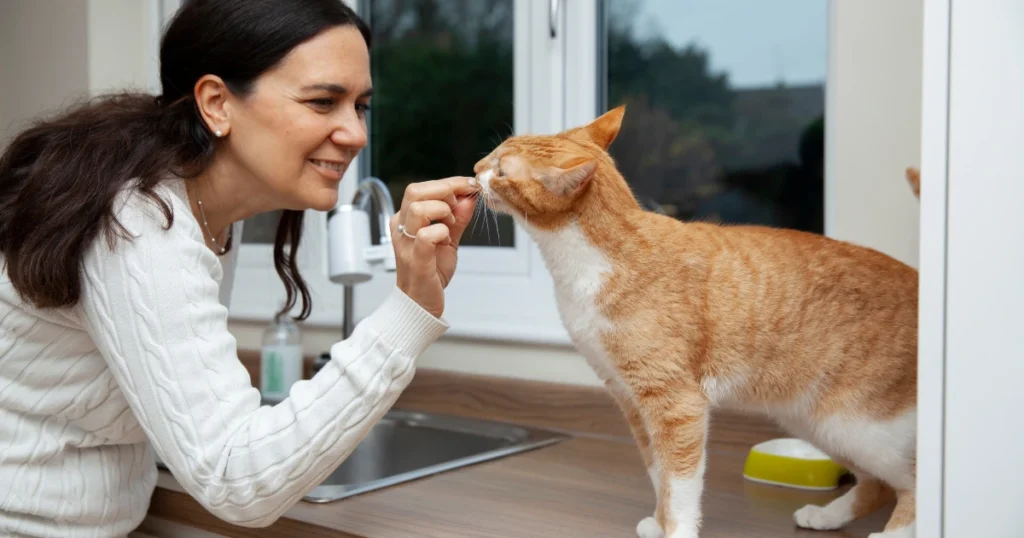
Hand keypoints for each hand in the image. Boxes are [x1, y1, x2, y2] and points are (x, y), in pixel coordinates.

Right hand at [390, 177, 478, 316]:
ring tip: (451, 225)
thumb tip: (469, 197)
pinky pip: (426, 236)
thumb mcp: (448, 238)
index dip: (449, 183)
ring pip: (419, 209)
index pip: (421, 188)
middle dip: (445, 192)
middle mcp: (401, 228)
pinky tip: (446, 240)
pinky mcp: (416, 260)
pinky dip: (442, 233)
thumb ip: (458, 217)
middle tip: (458, 206)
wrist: (420, 303)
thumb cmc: (430, 271)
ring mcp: (406, 243)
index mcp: (405, 219)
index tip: (470, 185)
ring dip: (443, 211)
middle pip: (415, 191)